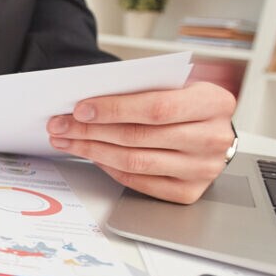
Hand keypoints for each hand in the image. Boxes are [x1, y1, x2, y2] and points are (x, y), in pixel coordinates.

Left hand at [46, 81, 236, 203]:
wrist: (213, 128)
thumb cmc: (188, 101)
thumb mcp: (176, 83)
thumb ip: (141, 87)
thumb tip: (89, 102)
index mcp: (214, 103)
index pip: (156, 108)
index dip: (114, 109)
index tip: (80, 109)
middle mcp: (213, 140)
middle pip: (139, 137)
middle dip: (91, 130)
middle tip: (61, 125)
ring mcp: (202, 170)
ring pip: (134, 162)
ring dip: (92, 150)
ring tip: (68, 139)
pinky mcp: (188, 192)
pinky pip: (138, 182)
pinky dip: (109, 168)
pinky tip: (92, 154)